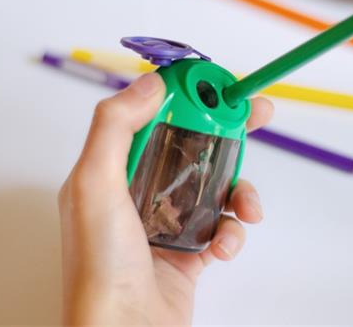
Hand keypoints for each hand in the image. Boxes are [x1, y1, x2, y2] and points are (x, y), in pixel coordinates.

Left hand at [58, 73, 273, 325]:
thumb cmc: (101, 269)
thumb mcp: (95, 186)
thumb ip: (115, 127)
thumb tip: (150, 83)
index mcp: (116, 170)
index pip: (157, 115)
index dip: (189, 94)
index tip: (217, 83)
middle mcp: (142, 191)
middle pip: (195, 144)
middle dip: (229, 129)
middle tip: (257, 114)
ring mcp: (169, 220)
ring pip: (218, 185)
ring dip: (241, 191)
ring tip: (247, 207)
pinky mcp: (191, 248)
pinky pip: (224, 226)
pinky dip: (233, 232)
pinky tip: (225, 245)